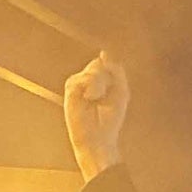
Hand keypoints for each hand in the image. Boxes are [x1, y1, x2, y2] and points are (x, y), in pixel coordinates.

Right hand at [63, 52, 128, 182]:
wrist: (99, 139)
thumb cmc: (110, 119)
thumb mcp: (121, 91)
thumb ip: (116, 70)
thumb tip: (103, 53)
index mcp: (98, 81)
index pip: (104, 62)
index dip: (111, 71)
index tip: (114, 89)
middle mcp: (85, 81)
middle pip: (98, 63)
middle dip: (107, 79)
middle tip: (105, 97)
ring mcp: (77, 85)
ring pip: (92, 69)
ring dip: (100, 84)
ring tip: (96, 99)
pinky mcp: (70, 91)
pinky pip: (83, 78)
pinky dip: (92, 87)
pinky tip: (89, 99)